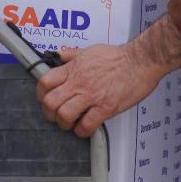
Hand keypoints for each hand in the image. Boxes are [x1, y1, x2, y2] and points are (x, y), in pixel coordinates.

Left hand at [37, 20, 180, 138]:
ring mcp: (92, 96)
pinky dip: (82, 131)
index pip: (45, 82)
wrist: (140, 61)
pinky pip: (86, 125)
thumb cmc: (118, 56)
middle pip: (50, 102)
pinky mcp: (106, 108)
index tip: (44, 99)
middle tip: (54, 116)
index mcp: (74, 68)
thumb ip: (72, 54)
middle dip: (48, 113)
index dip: (40, 94)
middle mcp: (79, 82)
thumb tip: (60, 54)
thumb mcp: (90, 50)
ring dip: (63, 124)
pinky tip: (84, 129)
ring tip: (69, 124)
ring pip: (64, 115)